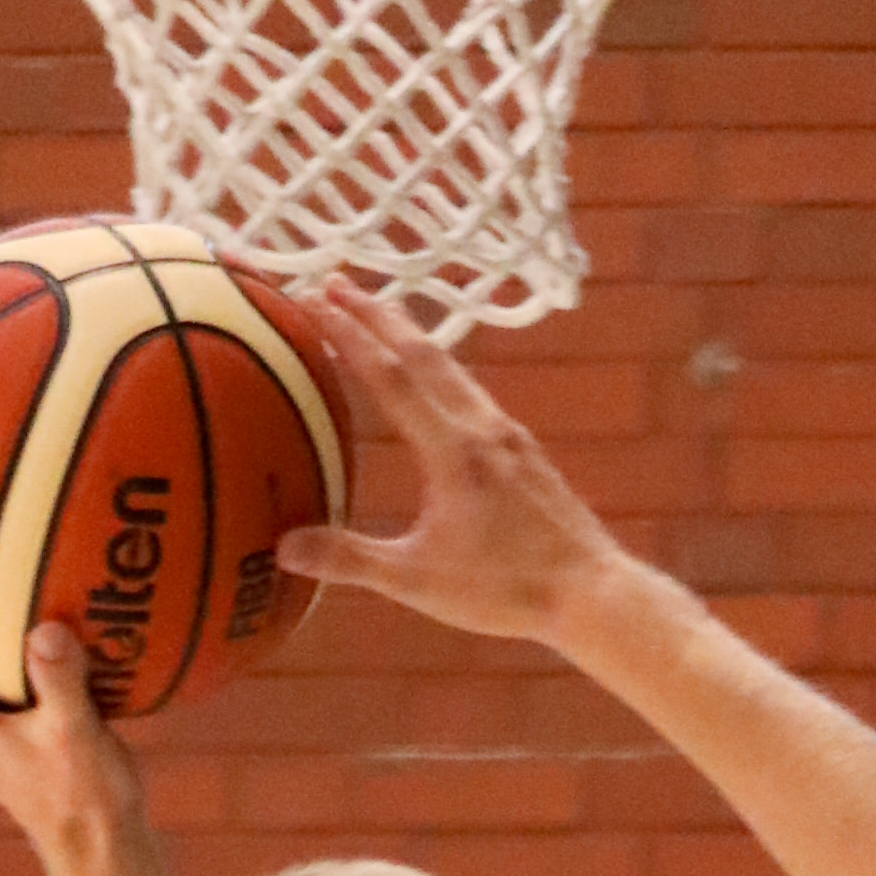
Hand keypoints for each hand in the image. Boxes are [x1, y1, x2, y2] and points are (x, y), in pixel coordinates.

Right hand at [276, 287, 634, 653]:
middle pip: (421, 353)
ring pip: (452, 367)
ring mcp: (508, 435)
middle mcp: (479, 427)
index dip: (349, 335)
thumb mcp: (419, 580)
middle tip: (335, 282)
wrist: (592, 593)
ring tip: (382, 312)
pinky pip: (474, 392)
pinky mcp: (526, 450)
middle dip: (375, 314)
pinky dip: (443, 368)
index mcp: (450, 450)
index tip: (314, 299)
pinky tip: (440, 377)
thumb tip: (282, 550)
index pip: (389, 376)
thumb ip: (352, 560)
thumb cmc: (507, 590)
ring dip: (411, 334)